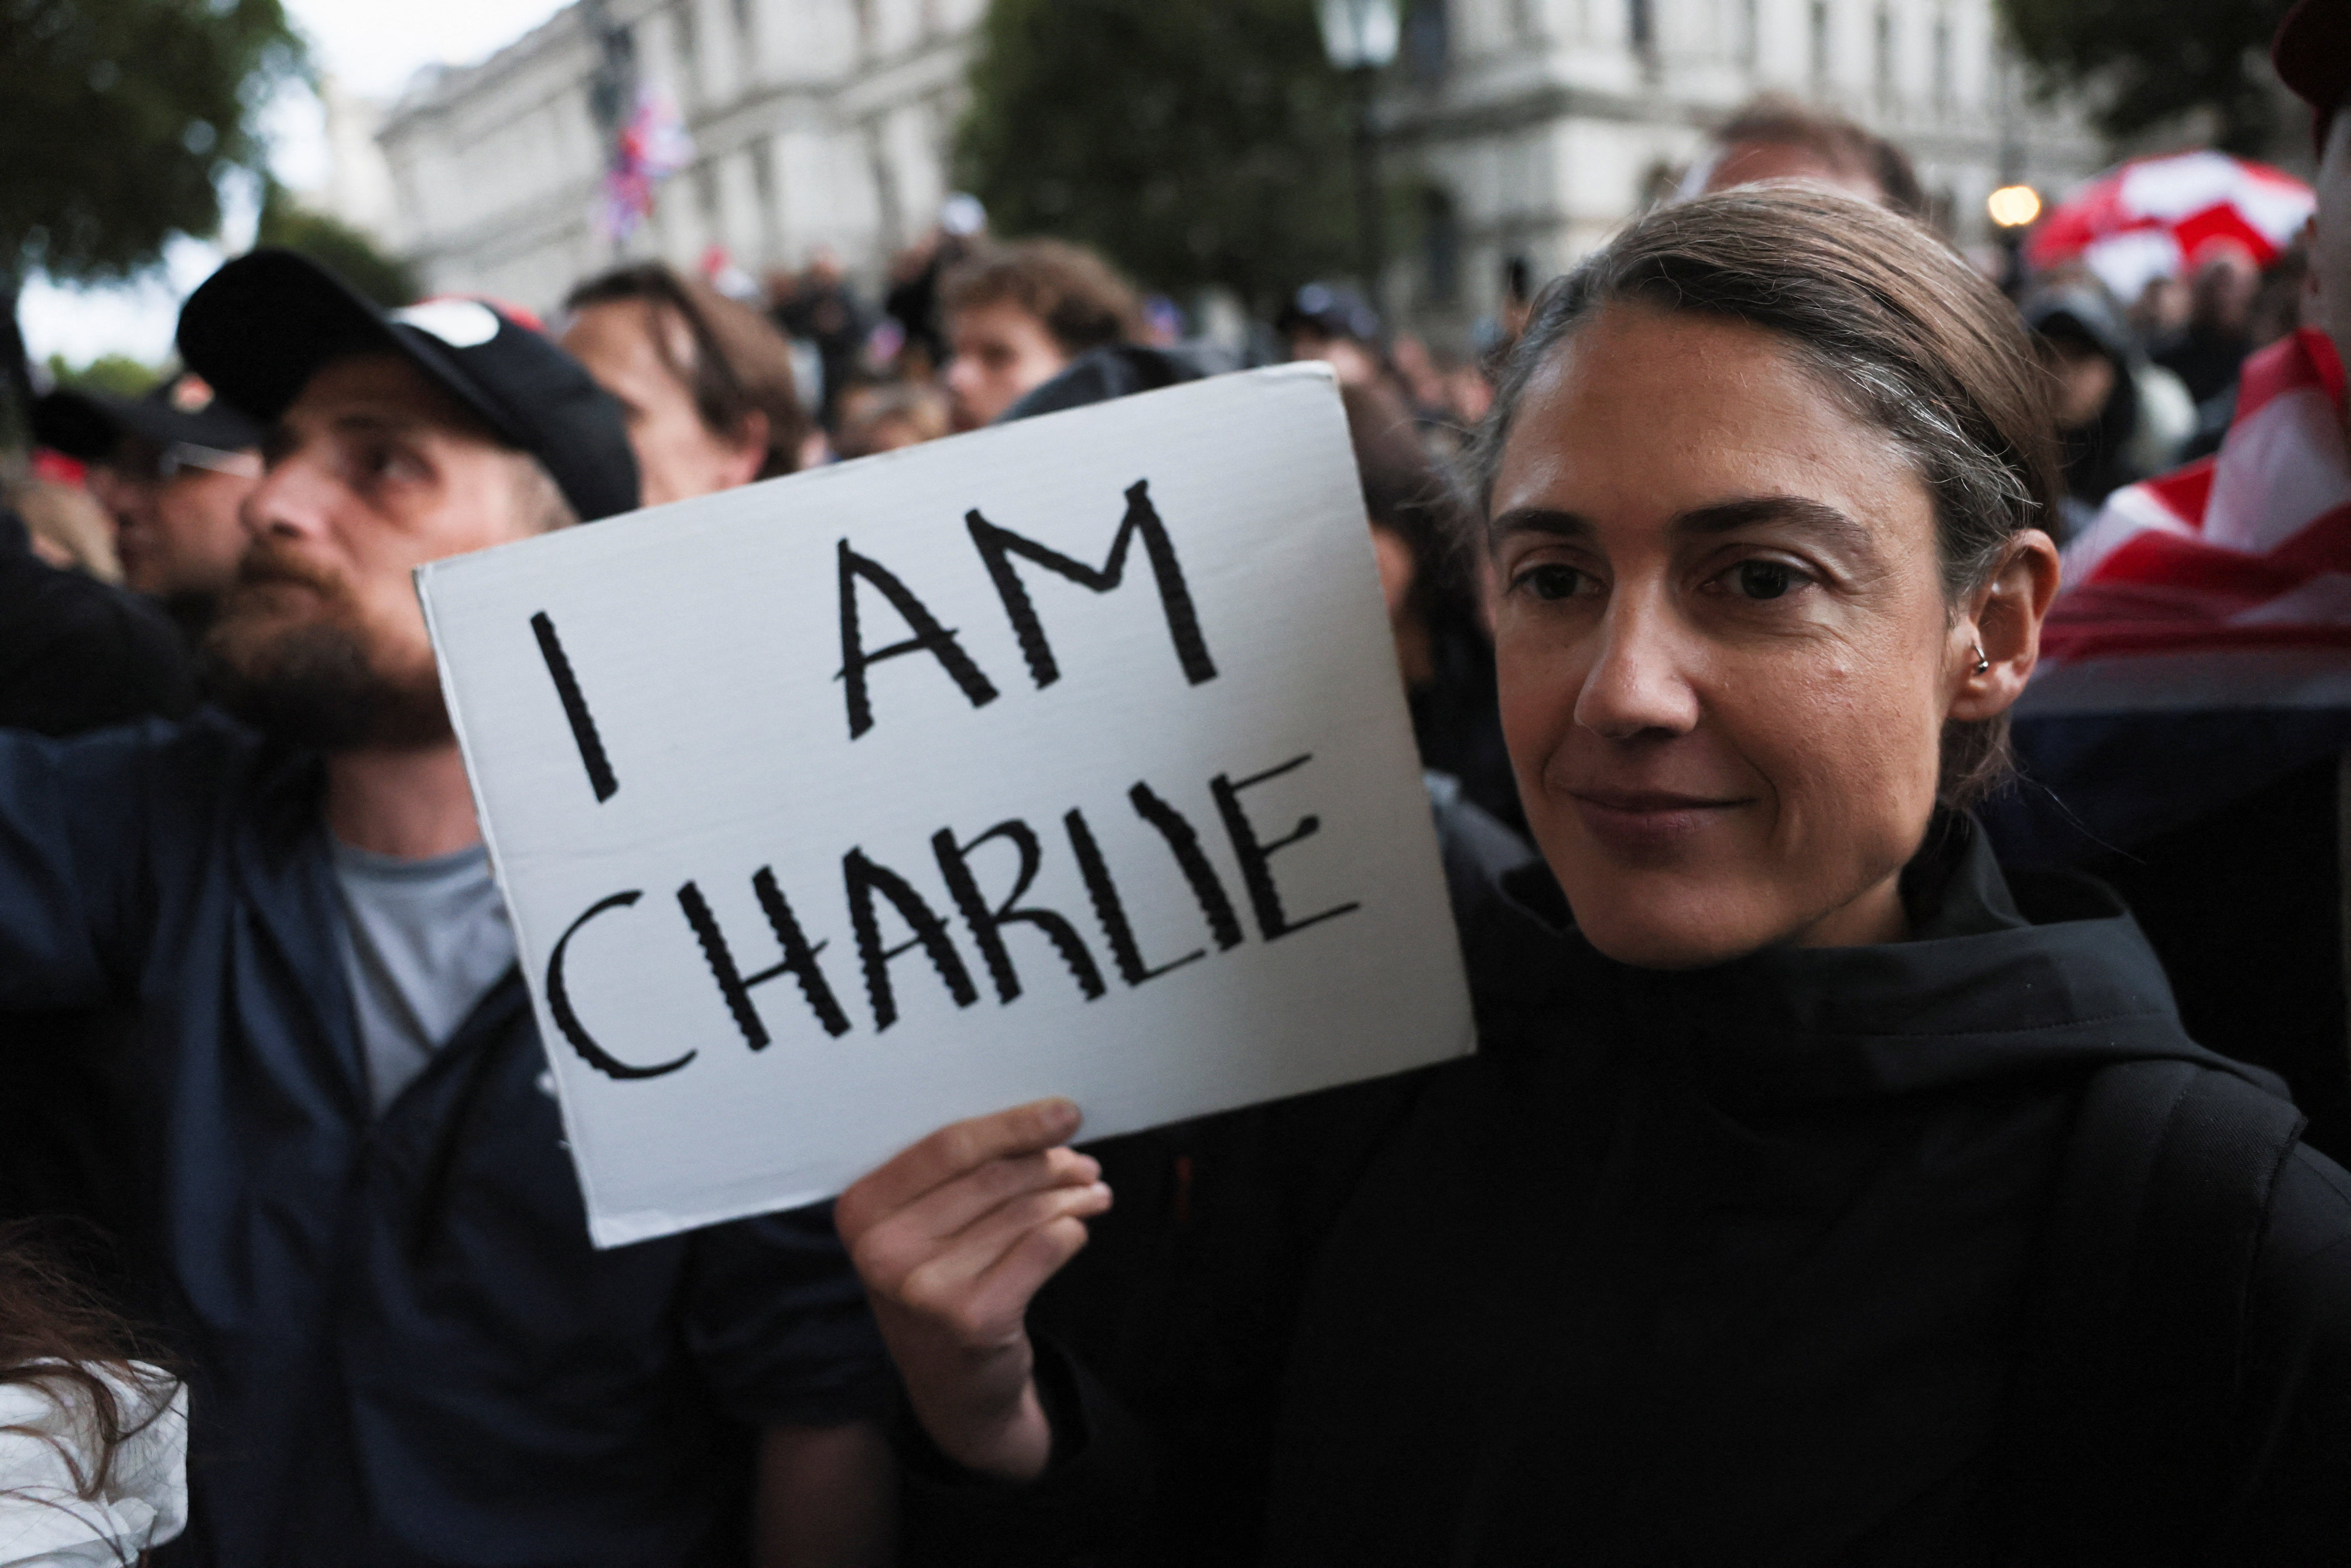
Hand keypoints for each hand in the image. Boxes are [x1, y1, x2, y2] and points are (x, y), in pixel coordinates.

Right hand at [836, 1098, 1111, 1481]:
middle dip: (1050, 1164)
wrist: (953, 1389)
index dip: (1014, 1124)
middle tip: (1086, 1165)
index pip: (947, 1146)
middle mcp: (883, 1250)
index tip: (1066, 1112)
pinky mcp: (972, 1319)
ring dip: (1070, 1197)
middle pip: (991, 1176)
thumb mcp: (927, 1228)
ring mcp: (925, 1289)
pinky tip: (1077, 1230)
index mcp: (862, 1210)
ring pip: (1024, 1211)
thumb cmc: (943, 1285)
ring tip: (1093, 1193)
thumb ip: (965, 1175)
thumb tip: (1051, 1123)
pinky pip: (1045, 1247)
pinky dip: (1071, 1232)